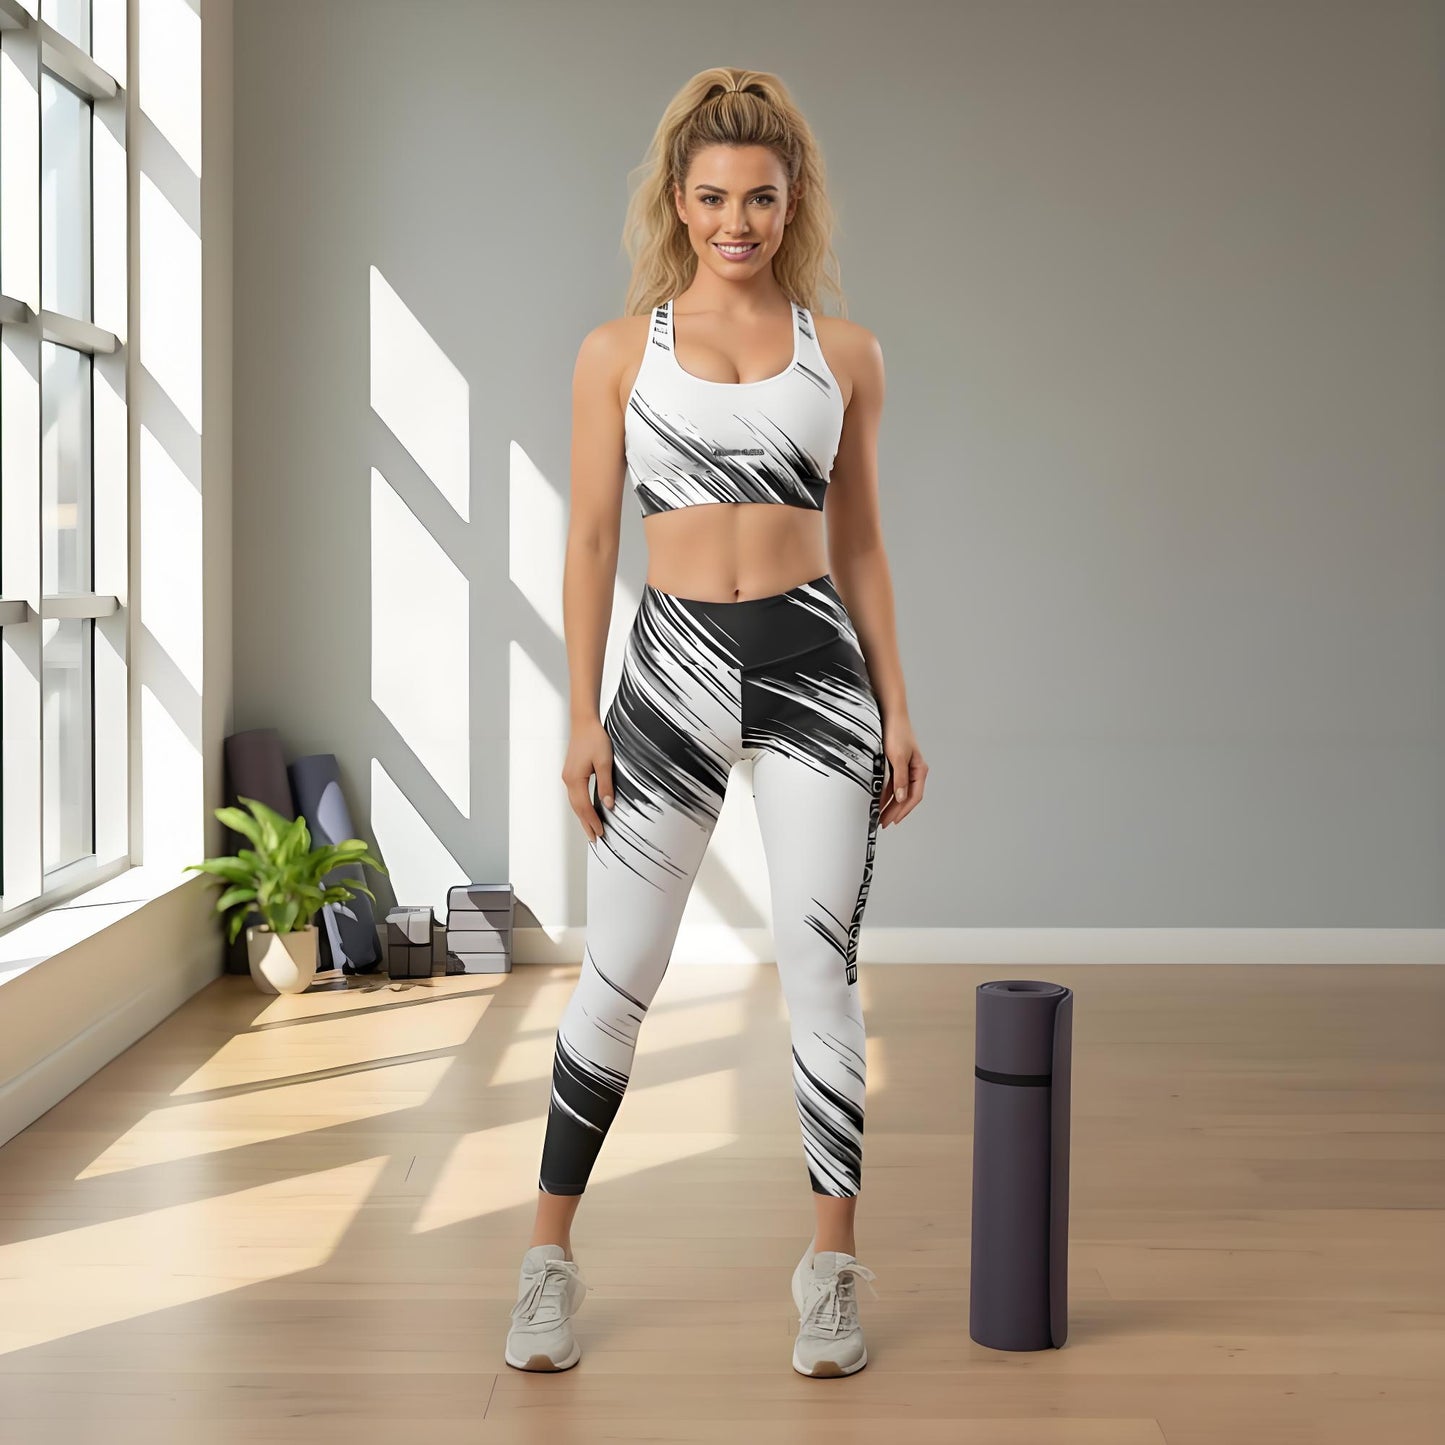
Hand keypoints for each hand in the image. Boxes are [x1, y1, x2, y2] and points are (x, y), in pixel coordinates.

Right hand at [562, 718, 614, 842]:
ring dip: (582, 817)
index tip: (600, 834)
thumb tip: (608, 805)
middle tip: (594, 839)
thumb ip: (606, 785)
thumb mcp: (605, 762)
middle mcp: (568, 780)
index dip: (593, 821)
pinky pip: (575, 795)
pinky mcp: (570, 773)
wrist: (583, 723)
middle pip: (577, 808)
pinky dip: (581, 806)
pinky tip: (586, 811)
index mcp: (575, 779)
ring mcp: (568, 777)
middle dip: (586, 824)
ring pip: (575, 803)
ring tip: (590, 829)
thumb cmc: (594, 738)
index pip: (585, 807)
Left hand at [878, 715, 925, 827]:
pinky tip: (877, 800)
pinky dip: (885, 793)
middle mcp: (913, 770)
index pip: (914, 796)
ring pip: (898, 792)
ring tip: (879, 816)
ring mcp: (904, 768)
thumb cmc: (897, 731)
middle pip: (906, 797)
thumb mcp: (898, 757)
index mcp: (919, 769)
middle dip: (895, 811)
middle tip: (883, 823)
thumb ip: (900, 778)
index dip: (903, 810)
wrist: (889, 713)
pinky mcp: (894, 764)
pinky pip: (891, 784)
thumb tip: (901, 798)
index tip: (893, 821)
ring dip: (889, 804)